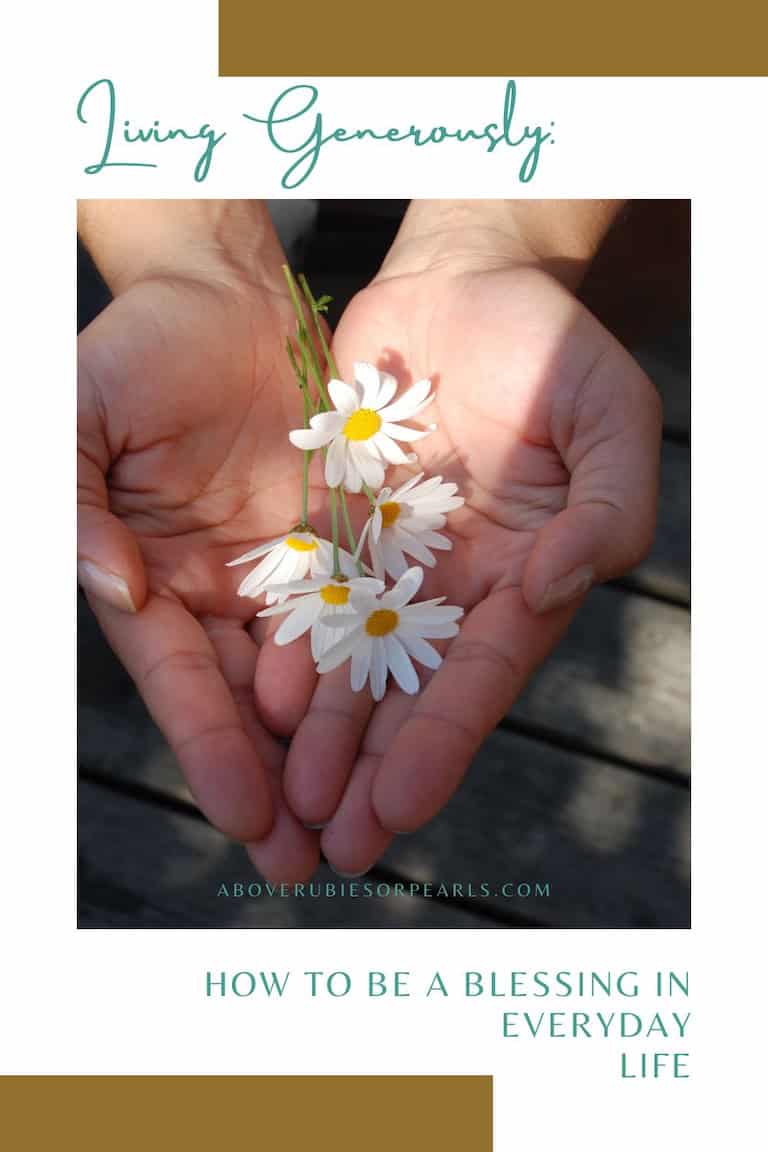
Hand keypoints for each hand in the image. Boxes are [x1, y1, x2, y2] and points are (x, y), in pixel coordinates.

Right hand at [78, 202, 328, 880]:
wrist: (223, 296)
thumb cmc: (134, 353)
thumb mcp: (77, 421)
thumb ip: (75, 506)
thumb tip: (115, 591)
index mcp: (150, 580)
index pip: (181, 683)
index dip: (210, 750)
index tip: (246, 818)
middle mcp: (218, 594)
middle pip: (248, 703)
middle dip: (277, 783)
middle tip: (309, 865)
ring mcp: (283, 572)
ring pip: (314, 676)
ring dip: (336, 750)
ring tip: (366, 822)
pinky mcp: (340, 542)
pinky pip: (367, 610)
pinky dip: (381, 668)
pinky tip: (407, 725)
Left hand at [276, 221, 661, 875]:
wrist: (465, 284)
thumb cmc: (556, 348)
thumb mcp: (612, 419)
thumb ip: (606, 510)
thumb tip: (553, 588)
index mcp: (523, 575)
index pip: (481, 674)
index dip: (442, 741)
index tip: (401, 807)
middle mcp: (453, 584)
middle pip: (409, 691)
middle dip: (374, 768)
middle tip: (335, 846)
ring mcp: (390, 559)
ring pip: (351, 660)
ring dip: (324, 735)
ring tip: (291, 803)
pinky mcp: (336, 524)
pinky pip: (306, 593)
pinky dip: (287, 647)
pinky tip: (261, 703)